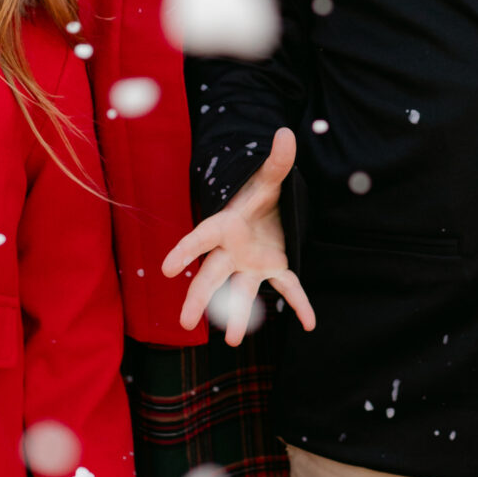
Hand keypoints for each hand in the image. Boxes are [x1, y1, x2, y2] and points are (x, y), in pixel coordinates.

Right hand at [161, 128, 315, 345]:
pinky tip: (310, 323)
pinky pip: (288, 289)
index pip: (202, 238)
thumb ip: (278, 160)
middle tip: (185, 322)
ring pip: (241, 292)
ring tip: (233, 342)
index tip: (166, 268)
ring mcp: (252, 264)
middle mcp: (234, 250)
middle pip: (212, 276)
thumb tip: (286, 133)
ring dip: (239, 316)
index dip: (185, 251)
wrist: (269, 207)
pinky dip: (301, 305)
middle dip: (198, 298)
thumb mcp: (270, 177)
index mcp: (226, 225)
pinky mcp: (274, 269)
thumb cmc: (259, 192)